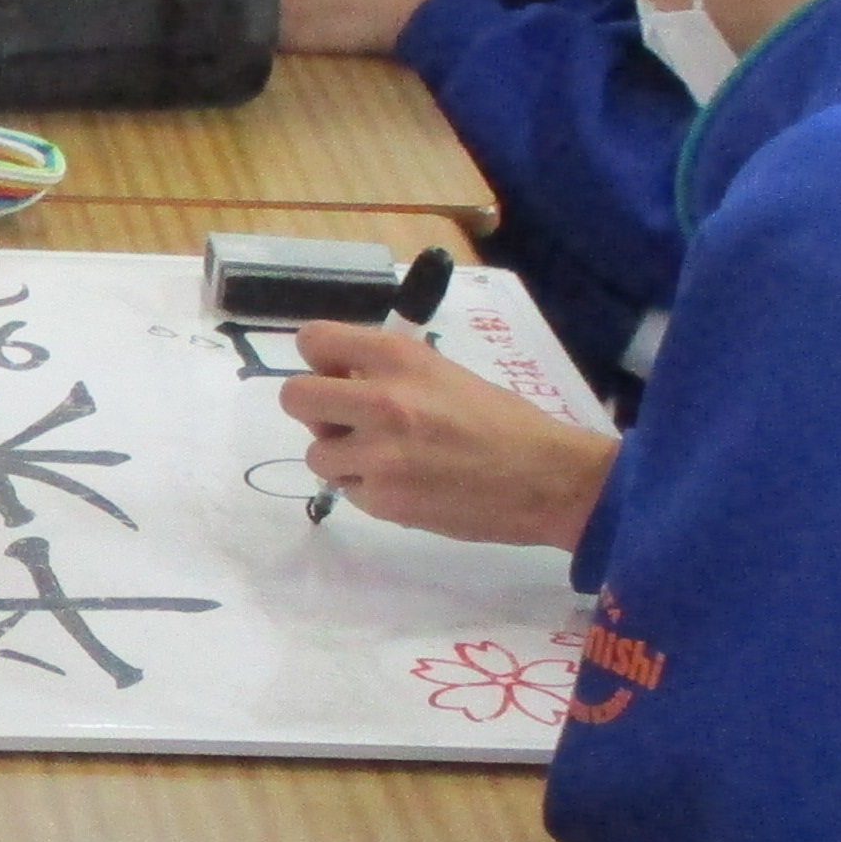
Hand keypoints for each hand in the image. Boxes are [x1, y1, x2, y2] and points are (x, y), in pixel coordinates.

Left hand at [276, 330, 614, 550]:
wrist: (546, 477)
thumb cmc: (501, 420)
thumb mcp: (443, 373)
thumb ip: (388, 372)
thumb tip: (340, 381)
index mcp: (398, 358)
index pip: (314, 340)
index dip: (319, 359)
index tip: (338, 375)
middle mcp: (381, 400)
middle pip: (294, 397)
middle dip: (314, 410)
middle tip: (344, 420)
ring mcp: (378, 455)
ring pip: (316, 453)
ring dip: (341, 456)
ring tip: (386, 459)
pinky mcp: (383, 500)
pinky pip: (347, 490)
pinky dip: (368, 489)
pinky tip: (408, 484)